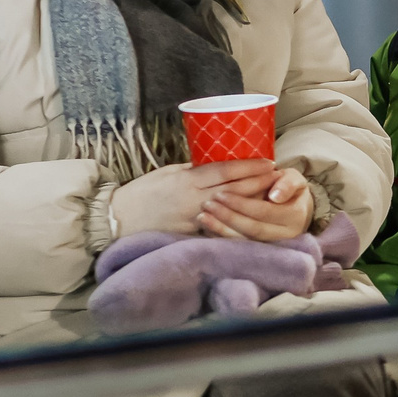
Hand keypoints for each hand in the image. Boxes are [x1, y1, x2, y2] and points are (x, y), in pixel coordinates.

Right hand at [110, 160, 309, 241]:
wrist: (119, 220)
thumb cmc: (142, 192)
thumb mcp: (167, 173)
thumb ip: (191, 170)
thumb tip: (213, 164)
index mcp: (188, 179)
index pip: (226, 170)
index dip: (250, 166)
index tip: (268, 162)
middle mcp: (194, 199)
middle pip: (235, 189)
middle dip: (259, 183)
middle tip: (278, 176)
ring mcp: (195, 219)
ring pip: (232, 209)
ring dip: (254, 201)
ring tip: (272, 195)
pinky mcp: (192, 234)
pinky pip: (219, 226)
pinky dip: (237, 221)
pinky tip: (252, 217)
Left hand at [199, 166, 313, 242]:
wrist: (296, 206)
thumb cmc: (289, 187)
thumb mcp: (294, 179)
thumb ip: (287, 184)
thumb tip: (275, 196)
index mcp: (295, 216)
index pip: (264, 212)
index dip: (242, 204)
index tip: (221, 193)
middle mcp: (285, 234)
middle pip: (253, 229)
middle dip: (228, 217)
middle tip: (207, 204)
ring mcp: (273, 245)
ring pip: (245, 240)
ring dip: (221, 229)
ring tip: (203, 216)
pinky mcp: (260, 249)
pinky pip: (238, 246)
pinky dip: (221, 237)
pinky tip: (207, 228)